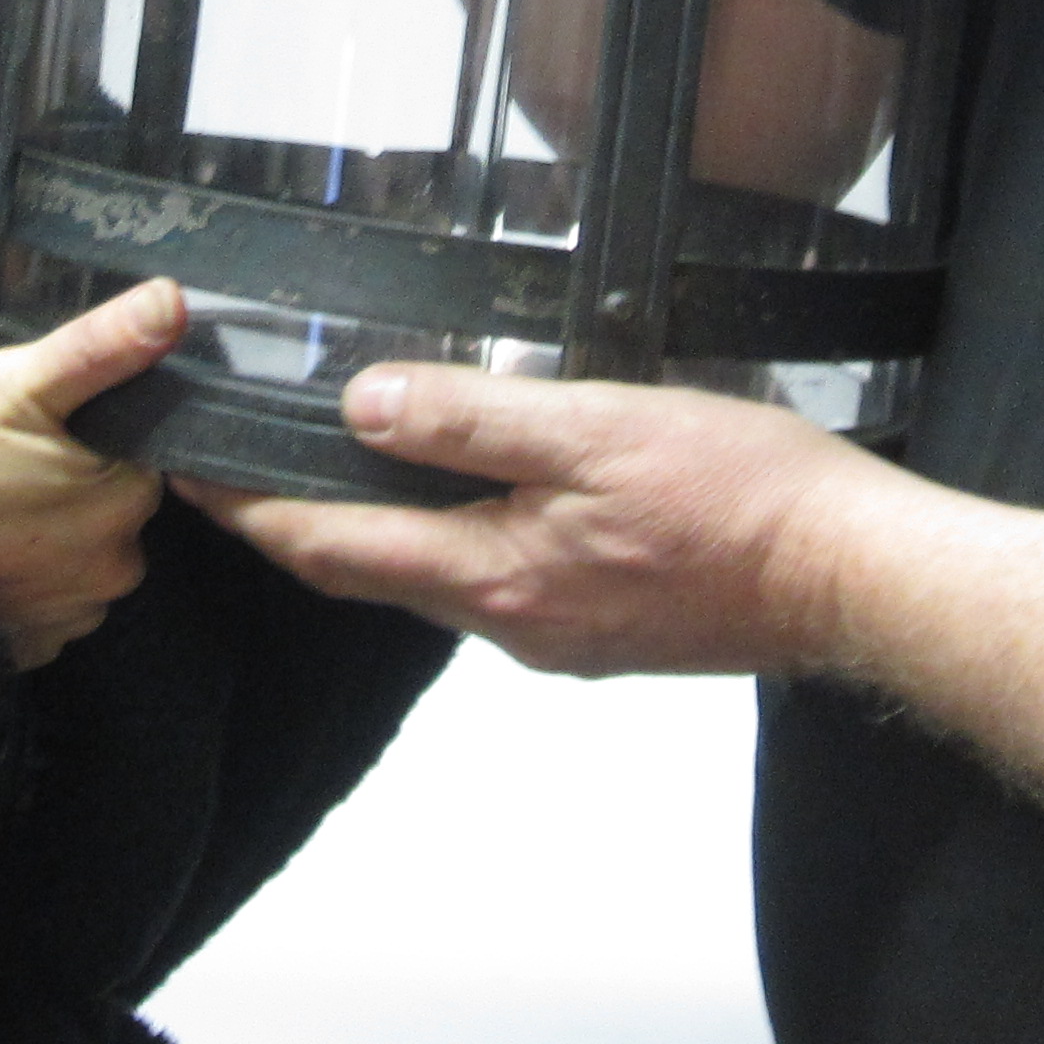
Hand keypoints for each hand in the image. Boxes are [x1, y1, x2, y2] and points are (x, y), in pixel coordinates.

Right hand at [0, 280, 180, 667]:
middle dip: (68, 481)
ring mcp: (72, 615)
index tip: (37, 426)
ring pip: (78, 552)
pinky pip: (44, 599)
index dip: (91, 432)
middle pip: (110, 504)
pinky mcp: (31, 647)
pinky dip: (20, 578)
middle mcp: (116, 567)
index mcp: (125, 497)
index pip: (139, 449)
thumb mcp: (11, 384)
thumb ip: (99, 345)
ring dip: (45, 534)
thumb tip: (173, 301)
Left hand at [190, 364, 894, 677]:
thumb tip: (362, 408)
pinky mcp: (604, 629)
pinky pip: (497, 582)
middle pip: (370, 574)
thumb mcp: (595, 428)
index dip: (252, 514)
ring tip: (339, 467)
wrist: (852, 576)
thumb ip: (473, 420)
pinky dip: (452, 539)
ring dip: (376, 532)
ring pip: (434, 579)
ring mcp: (559, 635)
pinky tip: (471, 496)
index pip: (332, 550)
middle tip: (242, 472)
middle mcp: (512, 625)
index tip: (191, 478)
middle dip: (298, 525)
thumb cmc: (741, 500)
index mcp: (494, 577)